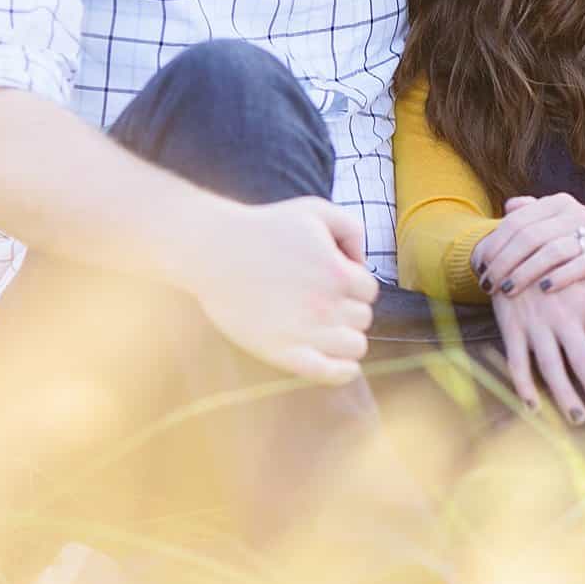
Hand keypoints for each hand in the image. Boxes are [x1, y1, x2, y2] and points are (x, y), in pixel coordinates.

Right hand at [179, 195, 379, 385]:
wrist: (215, 251)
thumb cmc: (265, 228)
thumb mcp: (316, 210)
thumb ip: (351, 228)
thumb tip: (362, 264)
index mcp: (338, 273)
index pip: (369, 291)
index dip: (352, 284)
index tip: (329, 279)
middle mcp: (327, 305)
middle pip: (363, 318)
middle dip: (348, 309)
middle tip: (320, 300)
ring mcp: (306, 332)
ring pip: (355, 346)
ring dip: (345, 336)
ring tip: (321, 325)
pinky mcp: (283, 353)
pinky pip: (332, 373)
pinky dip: (343, 371)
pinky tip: (341, 364)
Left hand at [471, 193, 584, 297]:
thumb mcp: (564, 228)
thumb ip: (536, 217)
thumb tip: (509, 206)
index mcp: (559, 204)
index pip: (516, 221)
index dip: (493, 245)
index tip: (478, 269)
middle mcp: (574, 213)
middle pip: (528, 236)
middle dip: (502, 262)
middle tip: (487, 285)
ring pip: (548, 250)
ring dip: (523, 272)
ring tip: (506, 291)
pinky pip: (579, 265)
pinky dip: (558, 277)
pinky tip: (543, 290)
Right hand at [491, 277, 584, 425]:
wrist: (519, 248)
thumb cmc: (570, 270)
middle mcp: (566, 316)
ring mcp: (537, 323)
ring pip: (551, 366)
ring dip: (564, 394)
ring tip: (579, 419)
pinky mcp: (512, 328)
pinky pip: (517, 361)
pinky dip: (522, 385)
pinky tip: (533, 407)